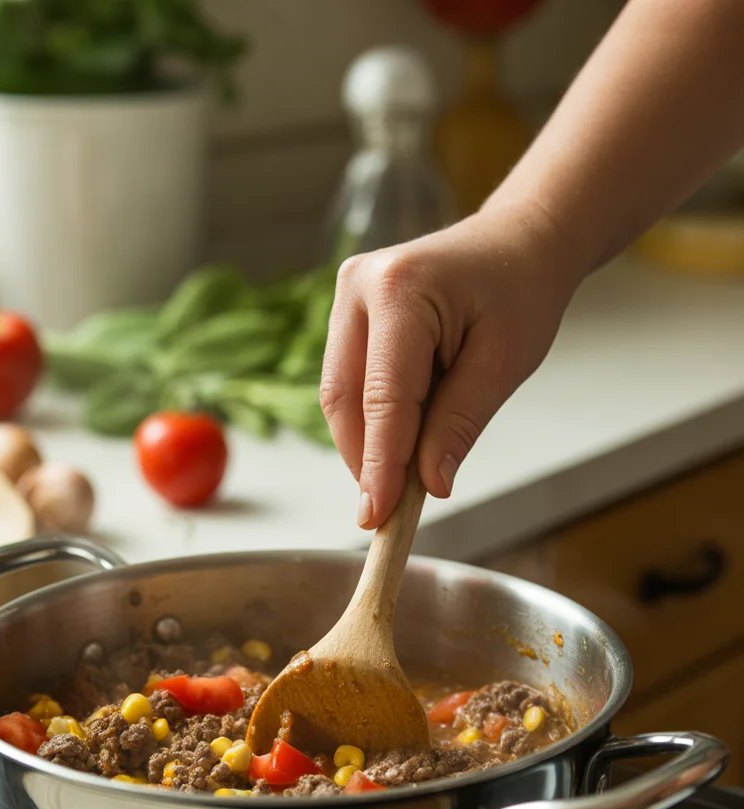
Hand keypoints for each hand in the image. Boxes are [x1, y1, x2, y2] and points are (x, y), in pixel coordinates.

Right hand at [320, 199, 579, 528]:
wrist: (519, 243)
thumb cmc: (520, 292)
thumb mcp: (503, 364)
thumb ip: (459, 424)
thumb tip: (428, 483)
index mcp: (400, 289)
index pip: (383, 397)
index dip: (380, 463)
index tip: (379, 515)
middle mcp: (359, 286)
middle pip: (344, 398)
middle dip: (366, 459)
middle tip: (388, 510)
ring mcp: (346, 296)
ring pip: (338, 395)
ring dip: (367, 442)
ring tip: (404, 475)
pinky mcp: (347, 314)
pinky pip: (347, 382)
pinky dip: (371, 420)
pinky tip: (400, 439)